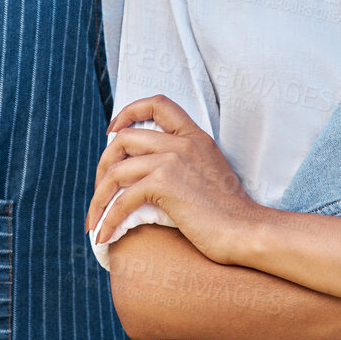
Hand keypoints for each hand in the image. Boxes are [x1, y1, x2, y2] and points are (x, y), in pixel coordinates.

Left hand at [86, 94, 266, 263]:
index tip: (112, 131)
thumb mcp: (208, 174)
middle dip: (102, 166)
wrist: (246, 231)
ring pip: (115, 171)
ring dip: (98, 199)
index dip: (129, 111)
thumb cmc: (228, 214)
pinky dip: (108, 219)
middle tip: (100, 193)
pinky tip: (105, 236)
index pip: (158, 103)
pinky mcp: (165, 184)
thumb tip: (146, 174)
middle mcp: (182, 142)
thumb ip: (184, 163)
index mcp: (195, 136)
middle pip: (123, 139)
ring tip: (95, 222)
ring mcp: (173, 160)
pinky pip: (122, 199)